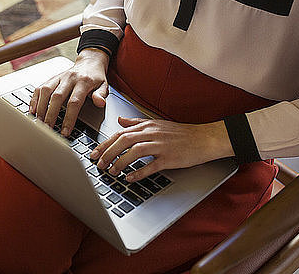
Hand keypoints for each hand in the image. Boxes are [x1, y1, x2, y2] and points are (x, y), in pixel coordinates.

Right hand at [29, 48, 109, 135]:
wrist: (89, 62)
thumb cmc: (96, 77)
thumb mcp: (104, 85)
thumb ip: (101, 95)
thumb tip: (100, 103)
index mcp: (83, 82)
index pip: (74, 102)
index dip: (69, 118)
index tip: (65, 131)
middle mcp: (69, 78)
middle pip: (57, 97)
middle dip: (51, 115)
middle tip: (48, 129)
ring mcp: (59, 77)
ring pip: (46, 91)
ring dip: (41, 108)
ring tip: (39, 122)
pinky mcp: (52, 78)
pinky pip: (40, 87)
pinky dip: (35, 99)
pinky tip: (33, 110)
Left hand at [90, 117, 233, 181]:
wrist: (204, 138)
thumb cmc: (181, 133)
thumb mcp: (157, 123)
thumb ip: (136, 122)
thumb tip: (120, 121)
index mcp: (147, 126)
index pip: (120, 133)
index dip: (105, 143)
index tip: (94, 153)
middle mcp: (152, 134)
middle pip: (123, 141)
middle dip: (108, 153)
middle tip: (99, 164)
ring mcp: (161, 145)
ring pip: (134, 152)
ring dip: (120, 162)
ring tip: (111, 172)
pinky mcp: (170, 158)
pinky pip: (151, 166)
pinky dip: (138, 172)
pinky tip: (130, 178)